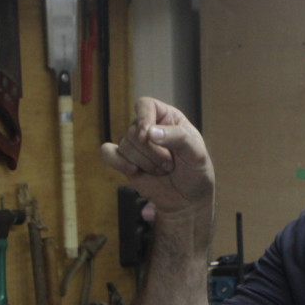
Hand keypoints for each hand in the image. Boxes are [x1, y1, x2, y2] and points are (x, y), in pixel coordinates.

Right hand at [99, 97, 214, 215]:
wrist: (187, 199)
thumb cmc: (195, 171)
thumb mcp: (196, 152)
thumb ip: (177, 138)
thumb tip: (148, 133)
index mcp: (166, 117)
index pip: (145, 105)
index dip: (143, 118)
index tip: (147, 135)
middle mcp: (148, 128)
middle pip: (133, 131)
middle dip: (152, 152)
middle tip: (170, 164)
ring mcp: (135, 145)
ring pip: (124, 145)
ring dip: (145, 163)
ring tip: (162, 170)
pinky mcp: (125, 162)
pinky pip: (108, 154)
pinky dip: (118, 162)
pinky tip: (134, 171)